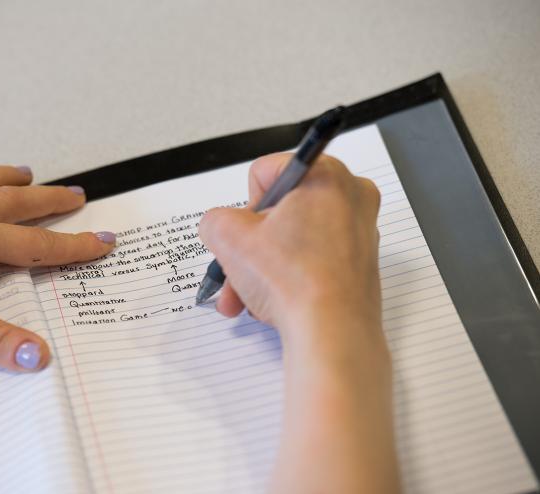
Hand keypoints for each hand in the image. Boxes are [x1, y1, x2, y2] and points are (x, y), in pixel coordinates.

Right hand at [199, 153, 398, 493]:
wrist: (332, 334)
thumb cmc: (293, 280)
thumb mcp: (228, 238)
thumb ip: (214, 220)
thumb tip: (220, 226)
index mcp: (326, 174)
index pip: (265, 172)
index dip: (246, 206)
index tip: (247, 234)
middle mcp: (350, 196)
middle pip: (279, 211)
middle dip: (250, 245)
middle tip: (237, 267)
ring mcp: (359, 232)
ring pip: (292, 240)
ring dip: (261, 267)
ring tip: (245, 295)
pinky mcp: (359, 264)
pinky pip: (312, 260)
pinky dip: (288, 277)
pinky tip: (270, 302)